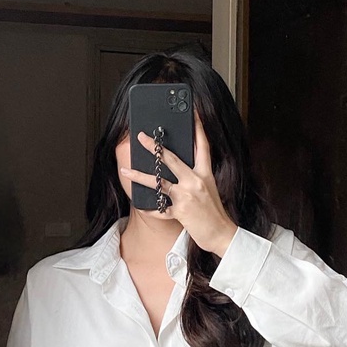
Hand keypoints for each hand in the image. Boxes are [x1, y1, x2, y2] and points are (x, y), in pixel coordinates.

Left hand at [119, 114, 237, 256]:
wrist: (221, 235)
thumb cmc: (214, 213)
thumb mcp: (209, 189)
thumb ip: (195, 177)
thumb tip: (176, 167)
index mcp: (206, 174)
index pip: (202, 146)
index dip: (198, 127)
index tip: (191, 112)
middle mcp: (196, 182)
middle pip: (172, 160)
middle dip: (154, 148)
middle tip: (141, 137)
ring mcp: (187, 196)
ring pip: (159, 183)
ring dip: (139, 177)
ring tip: (125, 171)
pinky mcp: (180, 212)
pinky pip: (159, 208)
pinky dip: (149, 208)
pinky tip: (140, 204)